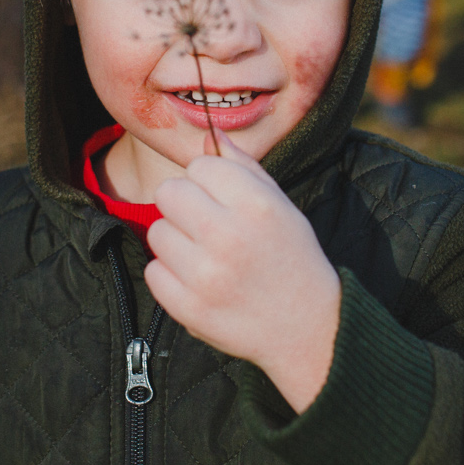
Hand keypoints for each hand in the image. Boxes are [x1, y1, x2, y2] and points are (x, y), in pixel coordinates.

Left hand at [147, 129, 341, 411]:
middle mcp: (228, 236)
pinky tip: (199, 281)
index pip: (200, 166)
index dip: (208, 180)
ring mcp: (205, 276)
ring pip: (157, 232)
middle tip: (206, 224)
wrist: (308, 328)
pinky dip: (171, 276)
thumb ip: (243, 168)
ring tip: (206, 256)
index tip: (222, 199)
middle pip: (168, 192)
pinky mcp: (189, 309)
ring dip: (177, 241)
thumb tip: (208, 136)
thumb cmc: (292, 258)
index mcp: (255, 205)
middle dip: (184, 204)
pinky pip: (154, 272)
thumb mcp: (280, 205)